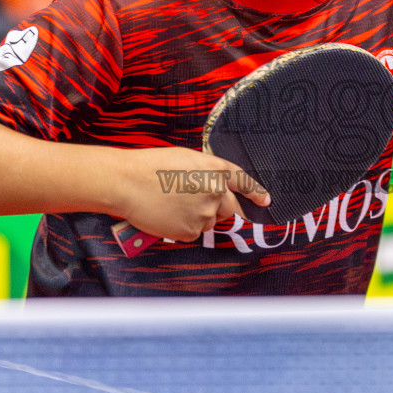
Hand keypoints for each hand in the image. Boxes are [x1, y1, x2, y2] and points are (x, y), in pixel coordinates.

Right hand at [115, 146, 271, 241]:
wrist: (127, 183)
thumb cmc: (150, 167)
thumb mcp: (185, 160)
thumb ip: (205, 174)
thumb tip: (214, 189)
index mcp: (215, 168)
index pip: (244, 182)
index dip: (256, 192)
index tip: (265, 200)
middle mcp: (216, 191)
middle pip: (230, 207)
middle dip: (219, 208)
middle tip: (195, 204)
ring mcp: (205, 213)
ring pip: (210, 221)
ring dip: (197, 217)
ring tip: (171, 204)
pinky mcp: (192, 231)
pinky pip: (193, 233)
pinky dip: (182, 227)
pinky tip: (167, 215)